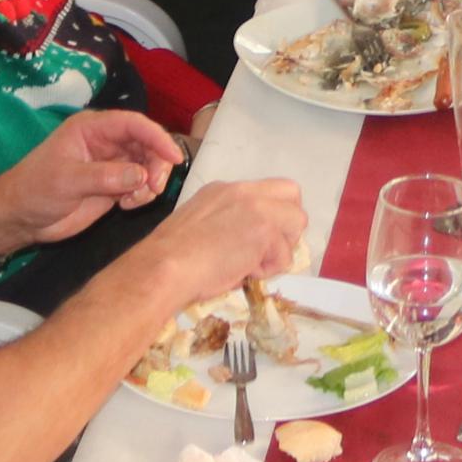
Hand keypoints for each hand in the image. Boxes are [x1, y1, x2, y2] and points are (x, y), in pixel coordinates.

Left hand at [0, 109, 186, 251]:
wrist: (21, 218)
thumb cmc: (35, 191)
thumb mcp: (67, 181)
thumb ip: (105, 177)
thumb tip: (142, 175)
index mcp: (92, 128)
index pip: (133, 124)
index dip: (157, 137)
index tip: (173, 158)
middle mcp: (106, 142)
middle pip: (147, 144)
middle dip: (157, 164)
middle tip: (153, 188)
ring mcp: (112, 164)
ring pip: (148, 165)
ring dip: (151, 182)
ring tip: (135, 201)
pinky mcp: (114, 185)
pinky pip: (141, 185)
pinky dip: (142, 195)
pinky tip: (126, 206)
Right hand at [134, 176, 312, 303]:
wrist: (164, 267)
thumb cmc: (171, 257)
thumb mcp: (200, 225)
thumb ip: (226, 222)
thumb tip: (244, 240)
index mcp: (224, 190)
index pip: (265, 191)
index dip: (270, 214)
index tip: (257, 237)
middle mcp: (244, 191)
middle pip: (292, 194)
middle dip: (287, 222)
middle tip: (266, 247)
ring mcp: (258, 208)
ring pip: (296, 222)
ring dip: (279, 249)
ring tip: (249, 264)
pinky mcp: (266, 230)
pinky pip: (285, 255)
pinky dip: (268, 270)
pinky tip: (243, 272)